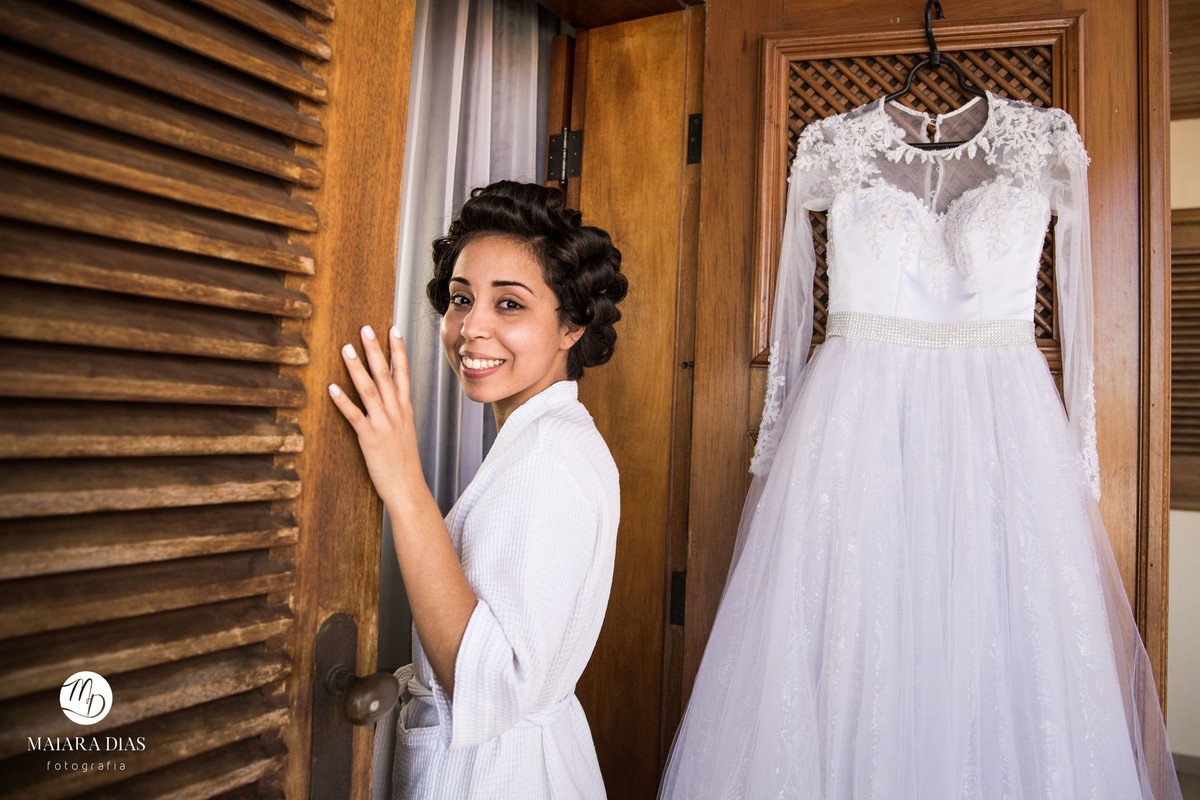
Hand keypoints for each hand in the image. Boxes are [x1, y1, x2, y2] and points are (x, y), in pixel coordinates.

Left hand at [328, 325, 423, 510]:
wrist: (408, 488)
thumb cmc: (405, 464)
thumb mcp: (405, 432)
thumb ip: (396, 414)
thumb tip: (388, 400)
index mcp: (405, 410)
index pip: (403, 373)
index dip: (398, 350)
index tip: (393, 329)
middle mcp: (396, 412)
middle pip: (386, 374)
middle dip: (376, 349)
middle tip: (366, 328)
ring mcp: (383, 424)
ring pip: (370, 389)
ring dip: (357, 367)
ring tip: (346, 348)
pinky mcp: (370, 438)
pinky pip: (354, 415)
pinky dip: (342, 401)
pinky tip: (331, 387)